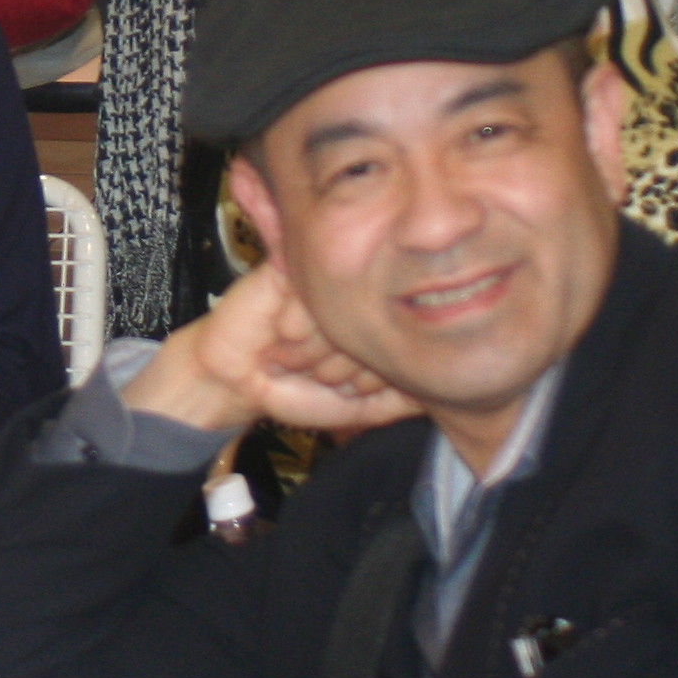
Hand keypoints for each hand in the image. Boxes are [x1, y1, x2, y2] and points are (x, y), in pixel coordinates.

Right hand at [123, 269, 418, 442]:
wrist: (237, 381)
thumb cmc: (293, 391)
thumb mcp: (358, 410)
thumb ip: (400, 401)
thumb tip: (440, 393)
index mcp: (374, 327)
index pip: (395, 348)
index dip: (366, 380)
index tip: (339, 391)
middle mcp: (355, 301)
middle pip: (373, 332)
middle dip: (340, 367)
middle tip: (312, 375)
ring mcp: (323, 283)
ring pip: (345, 317)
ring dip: (314, 350)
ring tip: (290, 358)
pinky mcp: (290, 267)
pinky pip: (311, 295)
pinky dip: (298, 325)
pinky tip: (280, 333)